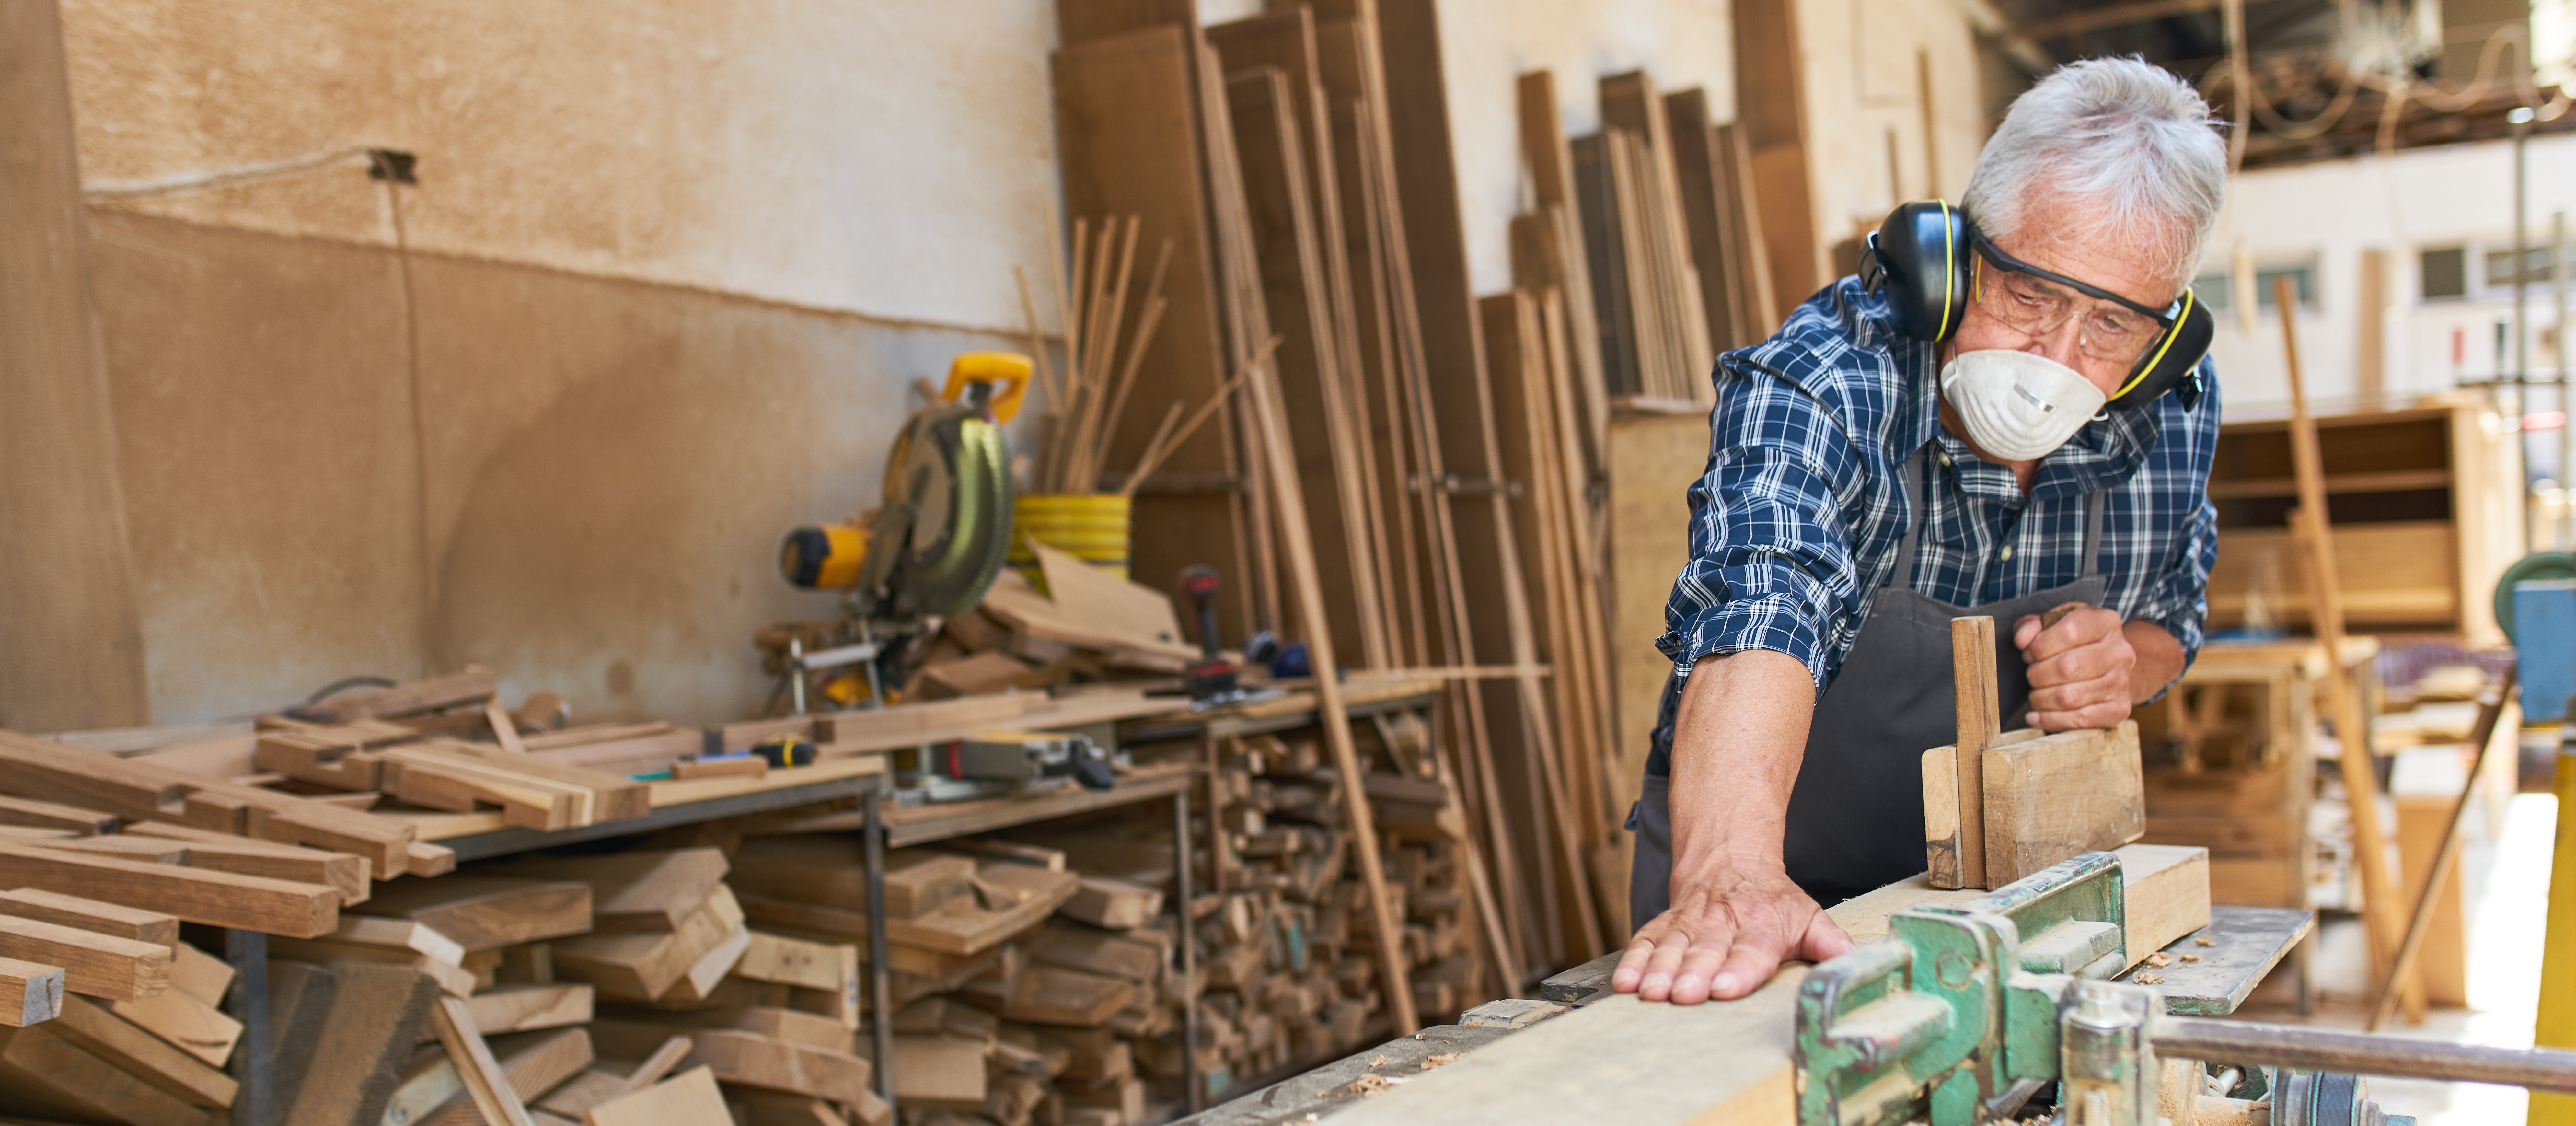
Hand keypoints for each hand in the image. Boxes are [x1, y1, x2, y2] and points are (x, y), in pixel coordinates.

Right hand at [1609, 864, 1851, 1003]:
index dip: (1739, 970)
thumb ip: (1830, 944)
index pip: (1752, 950)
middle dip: (1693, 974)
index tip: (1725, 988)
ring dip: (1659, 970)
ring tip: (1650, 992)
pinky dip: (1633, 960)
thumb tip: (1858, 964)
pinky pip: (1645, 940)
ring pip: (1672, 946)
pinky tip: (1624, 982)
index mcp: (1762, 925)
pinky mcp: (1666, 923)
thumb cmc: (1772, 901)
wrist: (1729, 858)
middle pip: (1707, 951)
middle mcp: (1723, 923)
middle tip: (1683, 995)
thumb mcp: (1809, 916)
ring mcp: (1690, 923)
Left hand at [2013, 605, 2134, 730]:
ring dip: (2041, 698)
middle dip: (2037, 674)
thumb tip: (2022, 638)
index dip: (2039, 645)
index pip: (2069, 632)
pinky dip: (2051, 720)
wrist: (2111, 667)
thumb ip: (2034, 624)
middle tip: (2032, 675)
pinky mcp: (2119, 709)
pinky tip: (2036, 716)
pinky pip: (2080, 720)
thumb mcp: (2057, 622)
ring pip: (2070, 697)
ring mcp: (2122, 683)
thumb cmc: (2076, 643)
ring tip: (2036, 694)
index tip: (2029, 653)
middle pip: (2067, 668)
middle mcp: (2120, 653)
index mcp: (2107, 623)